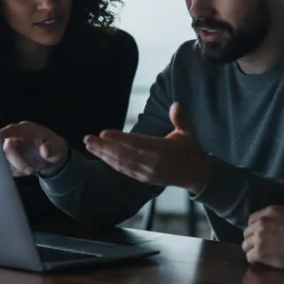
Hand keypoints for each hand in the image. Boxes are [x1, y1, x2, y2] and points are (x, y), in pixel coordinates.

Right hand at [0, 121, 69, 177]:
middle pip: (6, 149)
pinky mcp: (7, 160)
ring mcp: (9, 149)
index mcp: (25, 129)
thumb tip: (44, 150)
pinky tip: (26, 170)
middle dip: (16, 162)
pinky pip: (6, 168)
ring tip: (32, 170)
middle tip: (30, 170)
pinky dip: (16, 172)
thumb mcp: (58, 148)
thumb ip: (52, 148)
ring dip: (17, 169)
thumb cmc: (54, 147)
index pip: (11, 130)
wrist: (51, 158)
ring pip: (4, 160)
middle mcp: (14, 137)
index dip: (2, 134)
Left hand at [83, 102, 211, 193]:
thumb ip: (181, 119)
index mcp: (162, 151)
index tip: (103, 133)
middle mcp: (151, 164)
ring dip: (103, 155)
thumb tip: (176, 104)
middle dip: (104, 147)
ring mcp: (146, 173)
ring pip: (121, 164)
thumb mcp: (189, 133)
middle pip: (123, 155)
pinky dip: (111, 163)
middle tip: (88, 139)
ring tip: (89, 145)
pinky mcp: (143, 178)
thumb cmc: (190, 149)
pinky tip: (101, 155)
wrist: (196, 175)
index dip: (119, 139)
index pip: (136, 144)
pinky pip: (124, 170)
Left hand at [242, 205, 283, 269]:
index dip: (254, 228)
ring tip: (259, 253)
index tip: (259, 233)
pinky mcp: (260, 251)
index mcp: (269, 212)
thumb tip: (265, 221)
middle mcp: (261, 223)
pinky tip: (261, 260)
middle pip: (247, 232)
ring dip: (252, 249)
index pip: (252, 219)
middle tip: (259, 245)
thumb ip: (274, 216)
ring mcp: (259, 237)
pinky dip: (254, 259)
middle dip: (252, 239)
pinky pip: (249, 256)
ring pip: (245, 245)